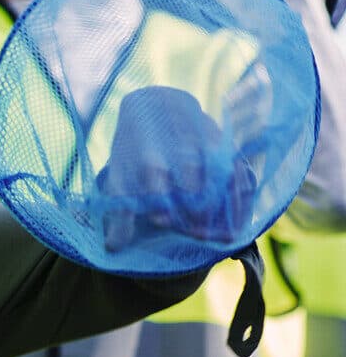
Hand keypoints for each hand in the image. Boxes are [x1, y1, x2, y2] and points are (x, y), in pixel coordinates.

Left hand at [97, 86, 256, 250]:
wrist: (155, 107)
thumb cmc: (134, 152)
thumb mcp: (120, 178)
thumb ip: (119, 214)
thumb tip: (112, 249)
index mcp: (146, 145)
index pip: (152, 168)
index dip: (157, 193)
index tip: (161, 221)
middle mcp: (177, 139)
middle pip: (191, 170)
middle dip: (196, 204)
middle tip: (198, 235)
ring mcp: (204, 139)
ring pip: (220, 170)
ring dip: (225, 203)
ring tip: (225, 236)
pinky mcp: (225, 144)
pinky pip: (240, 169)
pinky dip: (243, 196)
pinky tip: (240, 222)